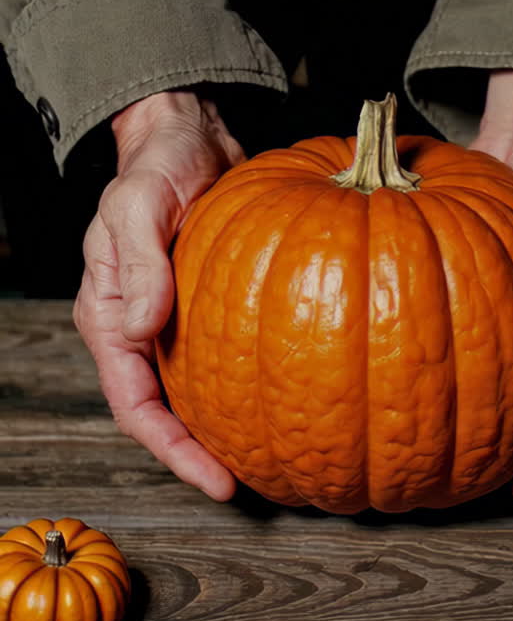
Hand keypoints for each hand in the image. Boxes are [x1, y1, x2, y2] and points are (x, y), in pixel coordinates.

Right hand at [73, 90, 242, 499]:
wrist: (191, 134)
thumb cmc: (156, 164)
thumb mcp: (139, 205)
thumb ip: (140, 263)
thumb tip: (145, 326)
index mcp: (110, 314)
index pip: (133, 403)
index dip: (171, 449)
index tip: (214, 480)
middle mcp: (142, 328)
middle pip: (165, 411)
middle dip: (198, 454)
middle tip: (244, 486)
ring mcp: (179, 321)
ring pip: (198, 392)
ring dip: (226, 428)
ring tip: (272, 460)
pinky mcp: (215, 305)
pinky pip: (231, 357)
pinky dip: (254, 385)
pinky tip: (293, 399)